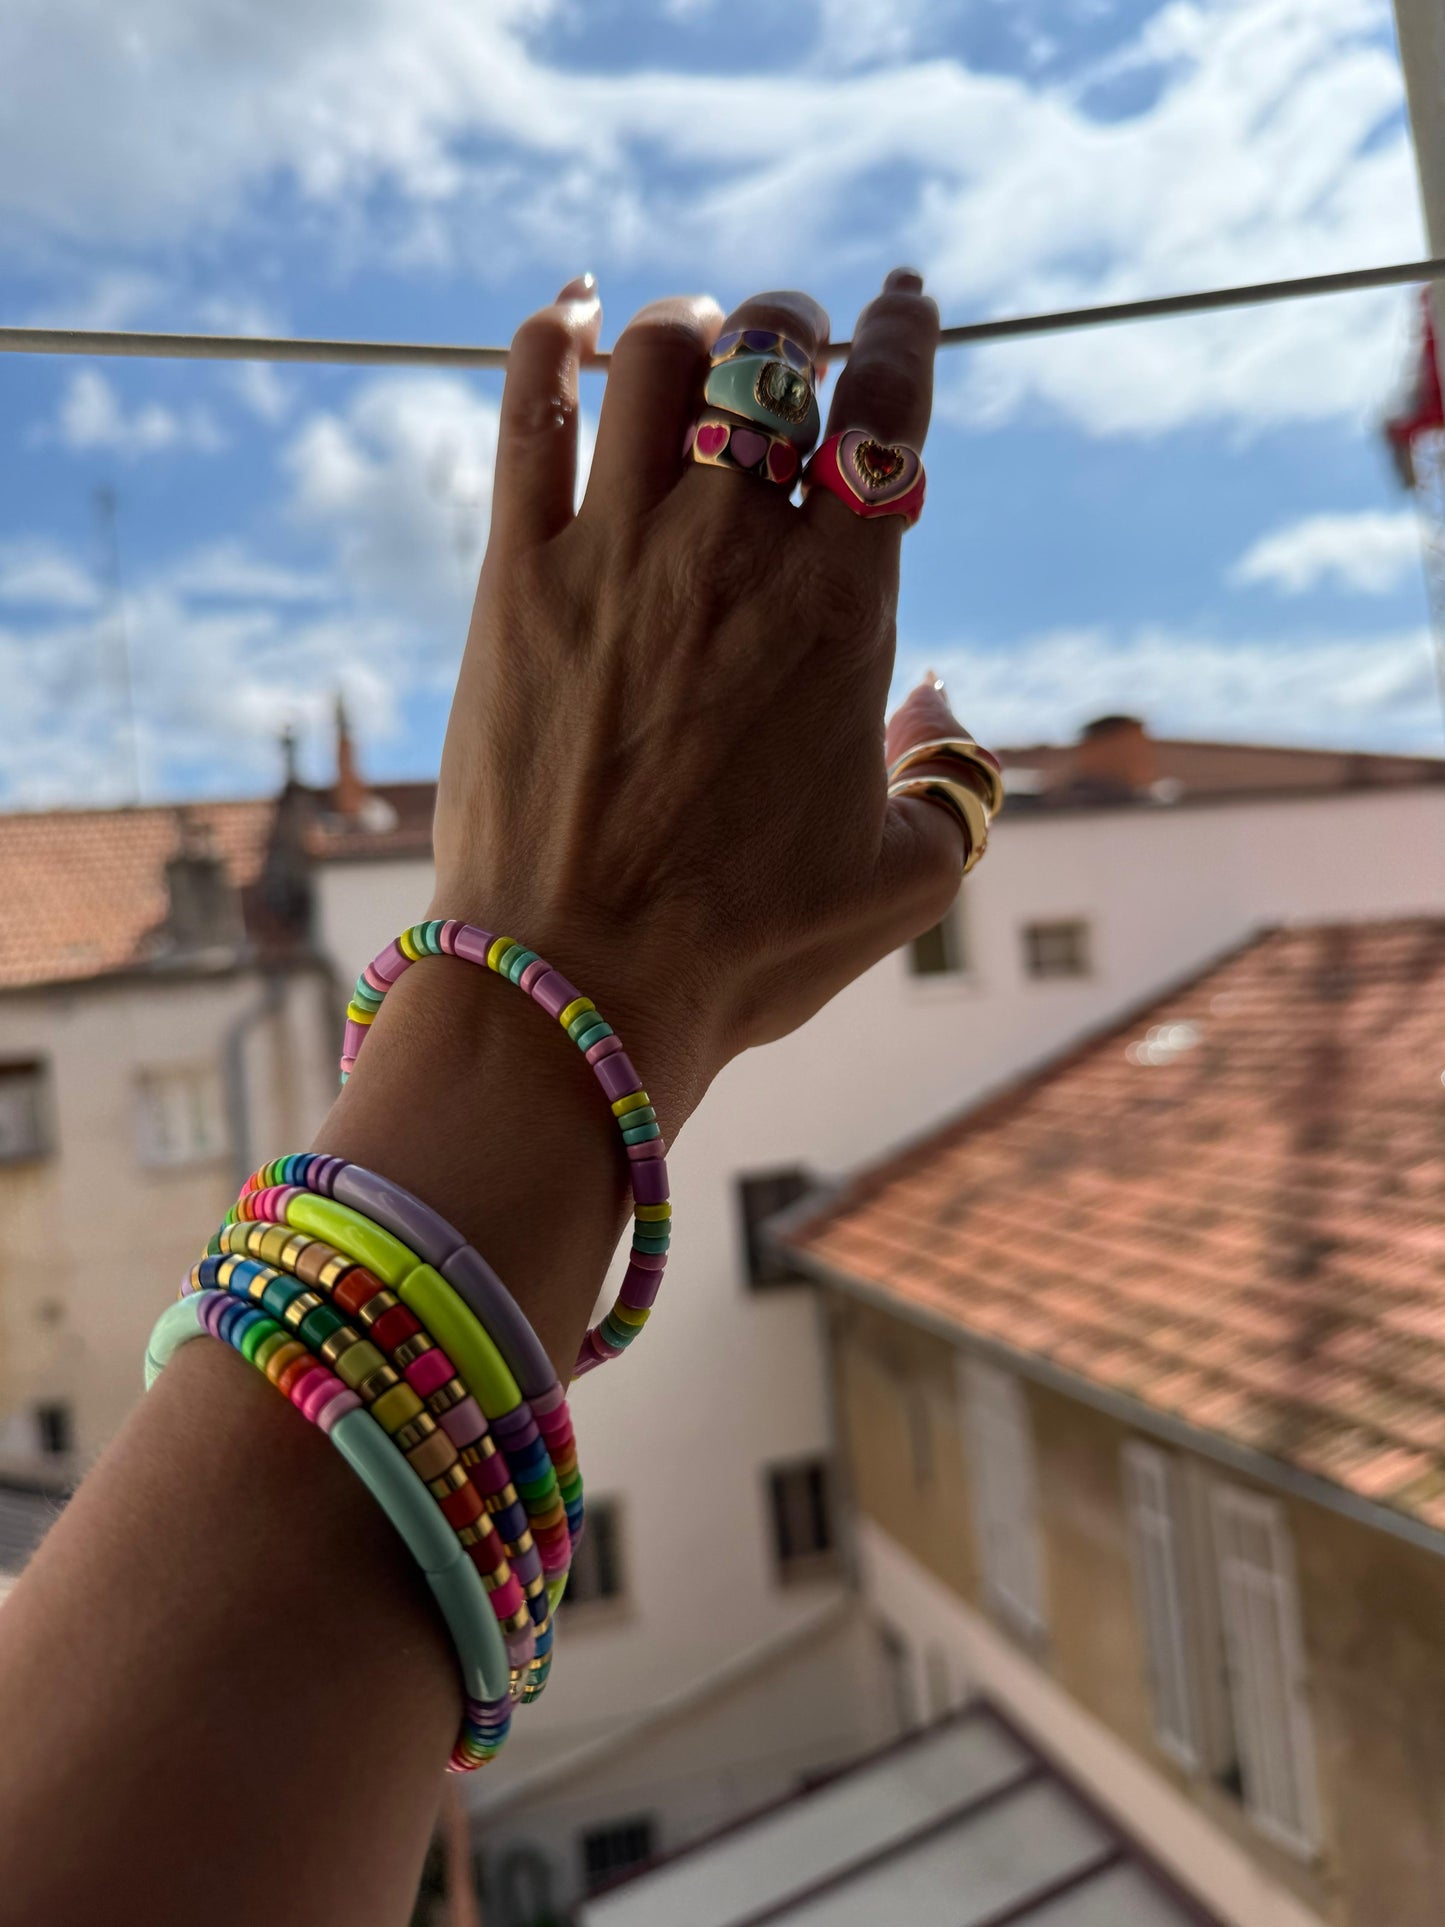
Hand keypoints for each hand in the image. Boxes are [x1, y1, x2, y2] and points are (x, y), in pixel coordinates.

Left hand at [430, 268, 972, 1121]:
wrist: (576, 987)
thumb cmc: (744, 947)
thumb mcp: (905, 881)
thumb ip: (957, 784)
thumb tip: (939, 699)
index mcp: (842, 611)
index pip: (890, 414)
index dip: (907, 335)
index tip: (906, 303)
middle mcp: (731, 555)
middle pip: (774, 358)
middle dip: (796, 327)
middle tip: (792, 351)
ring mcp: (614, 554)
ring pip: (658, 356)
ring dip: (692, 325)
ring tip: (697, 344)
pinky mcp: (515, 580)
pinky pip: (528, 411)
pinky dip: (551, 340)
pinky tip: (569, 316)